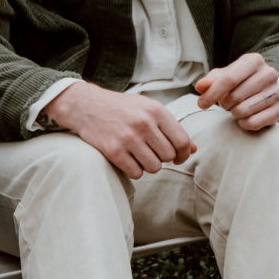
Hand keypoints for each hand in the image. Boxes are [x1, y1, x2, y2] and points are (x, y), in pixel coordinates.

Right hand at [45, 83, 195, 179]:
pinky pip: (136, 173)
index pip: (182, 141)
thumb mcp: (147, 108)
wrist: (85, 105)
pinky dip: (133, 170)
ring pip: (154, 167)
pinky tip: (127, 158)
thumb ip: (170, 127)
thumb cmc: (119, 107)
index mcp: (156, 111)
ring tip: (138, 154)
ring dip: (148, 165)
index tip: (178, 157)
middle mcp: (144, 123)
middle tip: (150, 151)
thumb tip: (192, 149)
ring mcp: (128, 138)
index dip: (183, 154)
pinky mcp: (114, 151)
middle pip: (168, 156)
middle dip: (162, 158)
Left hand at [194, 53, 278, 130]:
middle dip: (224, 103)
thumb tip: (200, 87)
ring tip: (236, 107)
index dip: (213, 93)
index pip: (230, 79)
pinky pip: (253, 123)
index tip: (201, 104)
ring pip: (244, 111)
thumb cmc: (240, 80)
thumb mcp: (224, 75)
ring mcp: (277, 92)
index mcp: (254, 61)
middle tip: (225, 103)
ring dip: (234, 113)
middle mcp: (269, 74)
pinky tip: (244, 117)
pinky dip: (243, 123)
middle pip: (235, 96)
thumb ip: (210, 80)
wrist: (265, 88)